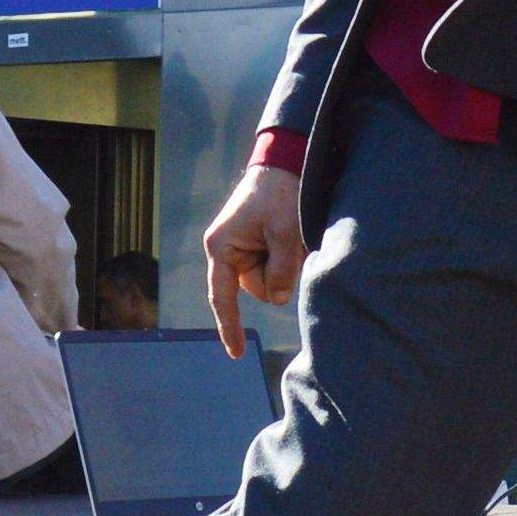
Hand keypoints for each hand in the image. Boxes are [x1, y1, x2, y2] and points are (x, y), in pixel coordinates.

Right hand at [201, 163, 306, 357]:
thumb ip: (281, 270)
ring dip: (288, 264)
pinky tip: (294, 235)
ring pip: (270, 280)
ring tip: (293, 233)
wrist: (287, 162)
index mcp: (222, 247)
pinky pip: (277, 266)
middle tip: (292, 242)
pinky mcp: (259, 244)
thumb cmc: (281, 193)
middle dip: (279, 275)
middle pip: (257, 289)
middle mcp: (229, 251)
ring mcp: (244, 248)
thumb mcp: (286, 232)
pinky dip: (290, 257)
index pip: (223, 297)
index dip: (230, 327)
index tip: (238, 354)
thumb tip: (277, 301)